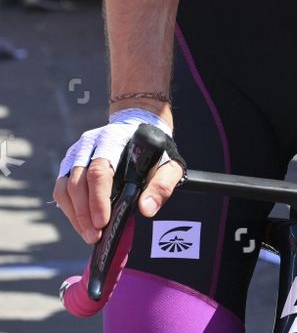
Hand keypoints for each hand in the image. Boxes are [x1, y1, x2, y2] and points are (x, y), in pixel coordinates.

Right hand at [54, 109, 183, 243]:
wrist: (140, 128)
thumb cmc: (154, 152)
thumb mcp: (168, 165)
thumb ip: (161, 185)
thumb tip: (147, 210)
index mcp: (115, 140)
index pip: (99, 171)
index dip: (98, 198)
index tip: (102, 222)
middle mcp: (91, 144)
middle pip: (78, 181)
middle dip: (84, 213)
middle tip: (95, 236)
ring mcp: (77, 154)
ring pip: (65, 187)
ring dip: (75, 215)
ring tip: (89, 234)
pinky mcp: (69, 164)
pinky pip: (61, 190)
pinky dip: (69, 210)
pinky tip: (82, 224)